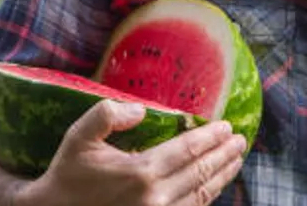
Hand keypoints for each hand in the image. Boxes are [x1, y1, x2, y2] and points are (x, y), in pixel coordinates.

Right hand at [15, 99, 245, 205]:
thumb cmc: (67, 174)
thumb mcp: (79, 137)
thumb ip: (107, 114)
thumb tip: (141, 109)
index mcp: (141, 172)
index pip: (189, 150)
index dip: (211, 137)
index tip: (227, 127)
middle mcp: (155, 198)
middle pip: (202, 172)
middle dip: (224, 154)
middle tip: (239, 141)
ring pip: (202, 194)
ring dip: (223, 175)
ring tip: (236, 159)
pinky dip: (207, 196)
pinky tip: (214, 184)